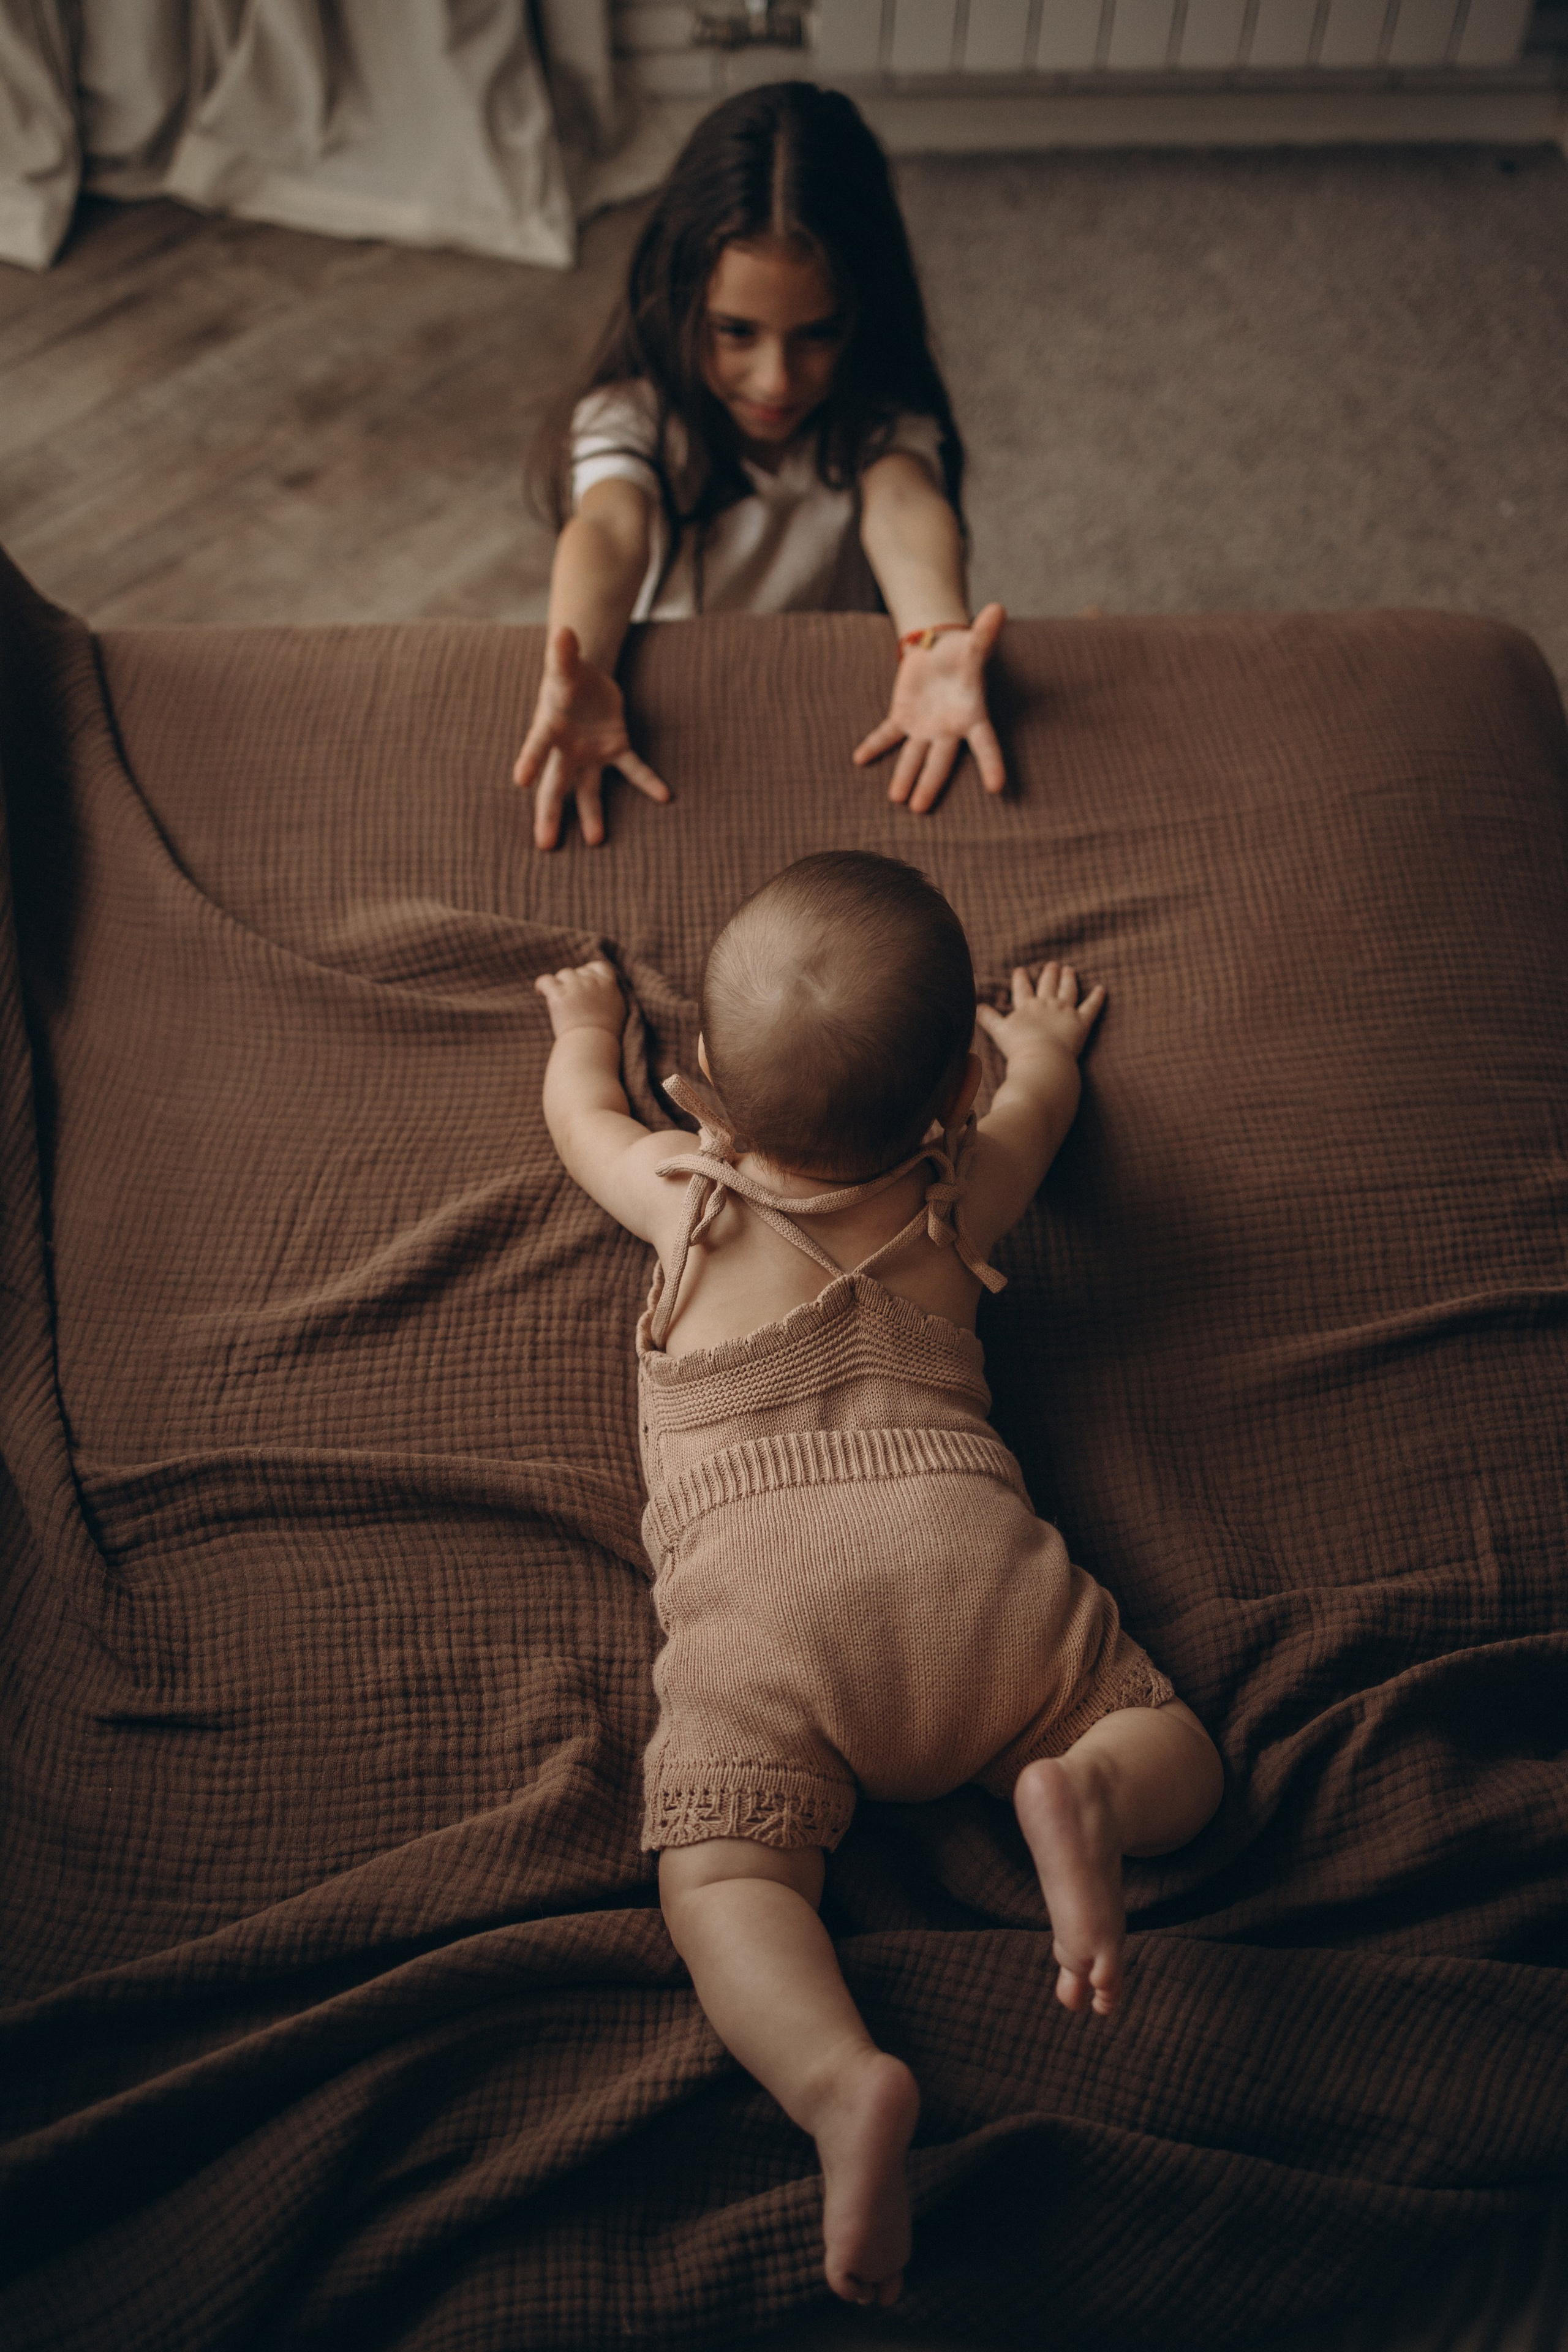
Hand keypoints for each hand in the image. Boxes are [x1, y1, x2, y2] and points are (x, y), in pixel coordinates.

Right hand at [513, 626, 670, 850]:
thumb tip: (563, 630)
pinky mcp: (615, 750)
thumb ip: (563, 653)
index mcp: (548, 727)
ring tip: (597, 840)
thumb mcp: (565, 663)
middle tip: (545, 844)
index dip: (529, 760)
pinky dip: (647, 781)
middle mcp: (566, 750)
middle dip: (550, 814)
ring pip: (588, 792)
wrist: (583, 678)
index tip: (519, 780)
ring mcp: (590, 755)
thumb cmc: (567, 675)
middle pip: (555, 786)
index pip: (536, 746)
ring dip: (592, 816)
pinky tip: (664, 795)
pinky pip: (632, 769)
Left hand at [535, 957, 624, 1039]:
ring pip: (563, 974)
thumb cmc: (605, 1034)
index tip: (583, 980)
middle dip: (573, 981)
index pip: (599, 966)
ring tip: (558, 999)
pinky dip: (541, 985)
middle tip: (570, 998)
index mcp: (608, 984)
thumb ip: (609, 994)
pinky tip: (539, 992)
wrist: (593, 1044)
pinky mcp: (559, 995)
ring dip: (560, 983)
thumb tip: (602, 990)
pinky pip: (545, 980)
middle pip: (578, 971)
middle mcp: (592, 981)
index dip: (589, 971)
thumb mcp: (616, 1009)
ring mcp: (575, 986)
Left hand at [852, 602, 1005, 812]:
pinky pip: (887, 735)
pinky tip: (859, 760)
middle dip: (929, 784)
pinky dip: (874, 745)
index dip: (991, 765)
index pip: (985, 744)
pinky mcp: (903, 719)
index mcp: (971, 715)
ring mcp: (924, 728)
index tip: (997, 788)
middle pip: (939, 761)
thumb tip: (999, 608)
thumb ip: (985, 633)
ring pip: (913, 757)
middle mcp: (948, 730)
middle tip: (919, 808)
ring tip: (897, 800)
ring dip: (904, 776)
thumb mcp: (974, 644)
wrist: (940, 651)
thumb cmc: (964, 653)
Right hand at [976, 961, 1105, 1065]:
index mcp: (1027, 1006)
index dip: (1021, 979)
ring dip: (1068, 979)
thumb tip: (976, 1007)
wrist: (1042, 1060)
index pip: (1023, 989)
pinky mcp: (1081, 1022)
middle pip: (1048, 985)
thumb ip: (988, 1018)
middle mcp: (1047, 1004)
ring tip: (1069, 970)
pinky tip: (1102, 989)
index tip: (1020, 970)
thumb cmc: (1018, 1049)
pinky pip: (1091, 1007)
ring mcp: (1065, 1011)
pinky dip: (1097, 998)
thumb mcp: (999, 1032)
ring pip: (1068, 990)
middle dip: (1049, 974)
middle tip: (1052, 964)